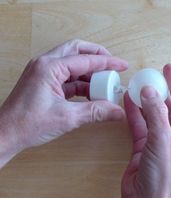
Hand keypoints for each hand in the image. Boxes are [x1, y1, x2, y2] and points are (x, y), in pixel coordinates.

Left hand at [0, 39, 127, 167]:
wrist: (6, 135)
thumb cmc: (29, 124)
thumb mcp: (67, 117)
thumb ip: (95, 112)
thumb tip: (118, 111)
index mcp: (50, 67)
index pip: (85, 59)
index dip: (107, 62)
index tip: (122, 65)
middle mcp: (46, 64)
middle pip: (76, 51)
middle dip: (96, 56)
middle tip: (112, 66)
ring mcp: (44, 73)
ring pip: (72, 64)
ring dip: (89, 72)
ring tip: (104, 84)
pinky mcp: (45, 83)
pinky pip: (67, 78)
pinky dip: (81, 83)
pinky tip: (91, 93)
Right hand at [108, 64, 170, 197]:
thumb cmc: (163, 179)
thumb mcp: (163, 142)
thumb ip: (156, 114)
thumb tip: (149, 91)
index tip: (168, 69)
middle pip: (169, 108)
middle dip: (159, 92)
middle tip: (150, 76)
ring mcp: (160, 141)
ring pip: (152, 115)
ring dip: (144, 101)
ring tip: (136, 85)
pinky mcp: (144, 145)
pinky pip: (140, 124)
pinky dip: (134, 113)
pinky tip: (129, 101)